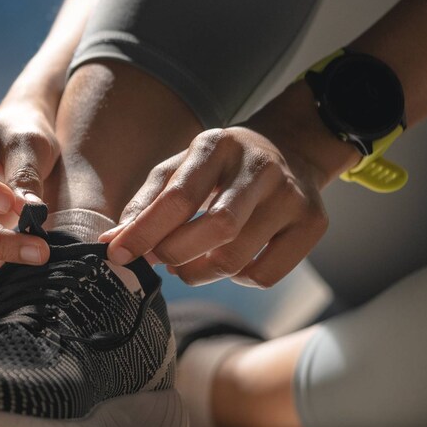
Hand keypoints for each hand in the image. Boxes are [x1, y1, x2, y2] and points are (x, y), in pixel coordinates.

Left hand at [98, 126, 329, 287]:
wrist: (289, 150)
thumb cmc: (219, 167)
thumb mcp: (180, 169)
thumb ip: (147, 202)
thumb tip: (112, 241)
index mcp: (217, 146)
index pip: (178, 197)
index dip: (144, 231)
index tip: (116, 254)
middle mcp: (260, 168)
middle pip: (217, 228)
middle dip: (176, 254)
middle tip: (159, 261)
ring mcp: (293, 196)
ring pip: (238, 258)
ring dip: (200, 272)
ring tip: (186, 264)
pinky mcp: (314, 223)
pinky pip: (265, 275)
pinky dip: (236, 279)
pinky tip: (227, 262)